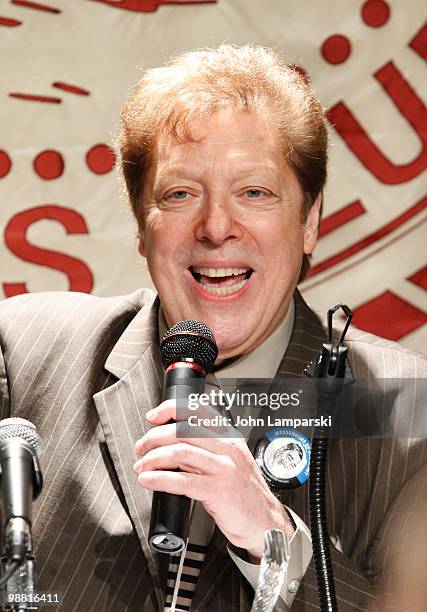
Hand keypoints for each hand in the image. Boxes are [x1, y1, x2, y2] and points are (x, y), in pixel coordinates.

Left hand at [134, 400, 294, 559]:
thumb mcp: (230, 461)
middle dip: (154, 437)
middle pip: (182, 430)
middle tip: (142, 448)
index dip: (170, 409)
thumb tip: (171, 443)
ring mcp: (224, 468)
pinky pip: (182, 480)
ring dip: (153, 458)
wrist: (265, 522)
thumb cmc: (244, 493)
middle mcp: (227, 448)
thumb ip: (206, 448)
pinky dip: (159, 479)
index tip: (153, 417)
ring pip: (180, 452)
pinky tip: (148, 480)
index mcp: (229, 437)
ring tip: (142, 466)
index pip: (197, 410)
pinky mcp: (218, 490)